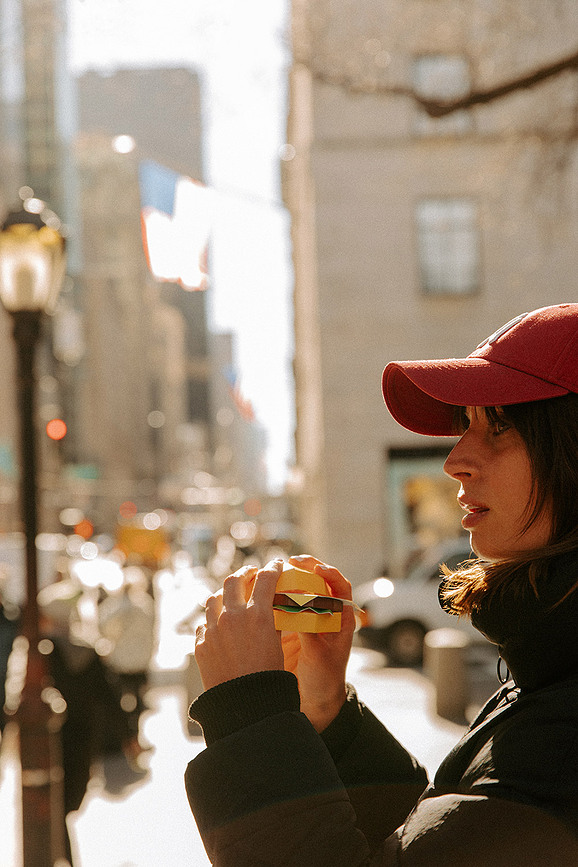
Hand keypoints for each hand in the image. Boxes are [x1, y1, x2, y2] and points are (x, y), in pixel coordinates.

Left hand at [195, 561, 284, 690]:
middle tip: (251, 575)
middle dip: (244, 574)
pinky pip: (204, 624)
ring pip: (213, 600)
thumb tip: (270, 610)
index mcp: (258, 614)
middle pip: (234, 581)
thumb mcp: (277, 645)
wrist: (244, 708)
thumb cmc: (269, 679)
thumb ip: (271, 623)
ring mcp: (213, 629)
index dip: (272, 568)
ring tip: (231, 598)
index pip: (266, 579)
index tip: (276, 564)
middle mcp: (233, 616)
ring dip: (224, 595)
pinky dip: (213, 621)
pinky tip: (219, 627)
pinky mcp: (201, 645)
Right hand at [281, 555, 354, 731]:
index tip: (317, 570)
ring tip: (274, 572)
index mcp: (340, 619)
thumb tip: (301, 607)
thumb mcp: (319, 657)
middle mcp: (325, 614)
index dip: (330, 575)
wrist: (314, 701)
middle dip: (307, 567)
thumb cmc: (324, 680)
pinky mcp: (291, 626)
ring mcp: (308, 618)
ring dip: (288, 578)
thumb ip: (311, 633)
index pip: (340, 587)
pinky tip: (261, 592)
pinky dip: (274, 596)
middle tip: (292, 561)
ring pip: (300, 589)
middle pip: (319, 581)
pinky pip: (283, 604)